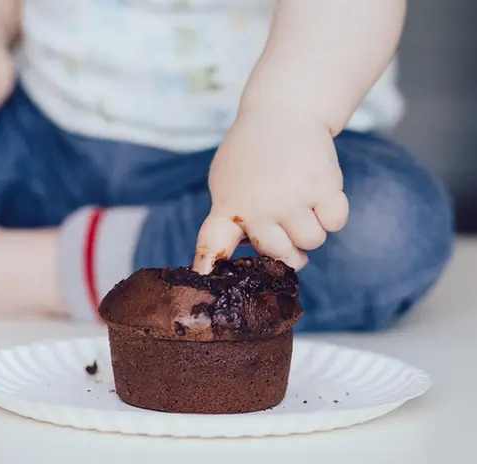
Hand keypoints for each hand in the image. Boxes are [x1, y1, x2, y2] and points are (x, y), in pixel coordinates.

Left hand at [192, 110, 348, 273]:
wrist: (282, 113)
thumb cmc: (251, 152)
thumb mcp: (224, 181)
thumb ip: (226, 219)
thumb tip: (229, 257)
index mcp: (228, 206)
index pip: (212, 244)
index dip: (208, 267)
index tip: (204, 279)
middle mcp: (258, 207)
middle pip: (282, 255)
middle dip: (290, 247)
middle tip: (288, 223)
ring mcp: (291, 198)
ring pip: (313, 242)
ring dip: (312, 227)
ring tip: (302, 201)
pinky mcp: (323, 187)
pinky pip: (335, 223)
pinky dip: (333, 212)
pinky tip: (319, 192)